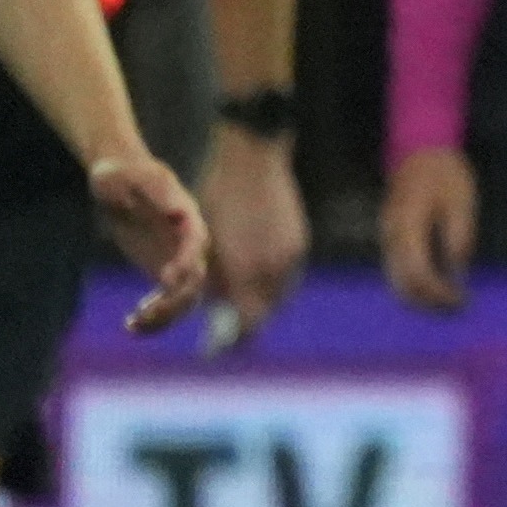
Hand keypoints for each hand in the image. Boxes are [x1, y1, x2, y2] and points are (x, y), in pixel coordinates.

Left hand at [94, 147, 214, 332]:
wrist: (115, 182)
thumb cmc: (121, 174)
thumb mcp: (131, 176)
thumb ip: (153, 189)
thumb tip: (178, 212)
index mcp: (187, 217)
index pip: (197, 243)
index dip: (187, 262)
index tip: (166, 279)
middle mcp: (188, 243)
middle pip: (195, 279)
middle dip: (175, 301)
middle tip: (146, 313)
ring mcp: (176, 259)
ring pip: (184, 299)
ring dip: (164, 318)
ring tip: (134, 325)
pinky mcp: (161, 271)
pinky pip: (167, 302)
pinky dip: (153, 318)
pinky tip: (130, 325)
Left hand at [191, 126, 311, 351]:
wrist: (254, 158)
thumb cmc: (218, 196)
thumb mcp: (206, 241)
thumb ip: (214, 277)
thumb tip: (215, 305)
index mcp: (248, 272)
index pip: (245, 325)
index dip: (228, 340)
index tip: (211, 348)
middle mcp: (274, 270)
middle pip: (264, 315)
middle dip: (245, 324)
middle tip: (224, 328)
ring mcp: (291, 257)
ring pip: (277, 296)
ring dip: (259, 304)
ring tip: (239, 302)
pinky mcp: (299, 243)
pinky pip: (286, 276)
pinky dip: (271, 284)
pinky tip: (256, 275)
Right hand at [382, 144, 478, 312]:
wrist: (420, 152)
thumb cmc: (445, 175)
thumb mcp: (462, 202)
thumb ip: (459, 236)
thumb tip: (458, 271)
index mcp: (409, 226)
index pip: (418, 275)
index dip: (439, 294)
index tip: (461, 299)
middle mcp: (391, 236)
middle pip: (403, 285)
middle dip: (430, 303)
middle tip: (457, 306)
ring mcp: (387, 238)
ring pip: (396, 282)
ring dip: (422, 298)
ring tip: (449, 300)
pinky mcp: (390, 239)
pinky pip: (397, 271)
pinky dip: (415, 285)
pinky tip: (438, 286)